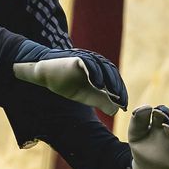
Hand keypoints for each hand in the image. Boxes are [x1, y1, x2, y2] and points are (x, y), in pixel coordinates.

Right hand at [12, 41, 127, 114]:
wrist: (44, 74)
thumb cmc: (65, 83)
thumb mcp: (86, 95)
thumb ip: (101, 100)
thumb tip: (116, 110)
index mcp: (99, 70)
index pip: (114, 79)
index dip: (120, 92)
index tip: (123, 106)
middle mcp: (95, 62)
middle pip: (111, 72)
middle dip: (118, 88)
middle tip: (122, 102)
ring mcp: (87, 59)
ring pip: (102, 67)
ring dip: (110, 81)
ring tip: (114, 95)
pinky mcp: (77, 58)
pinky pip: (88, 63)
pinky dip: (95, 73)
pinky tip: (99, 84)